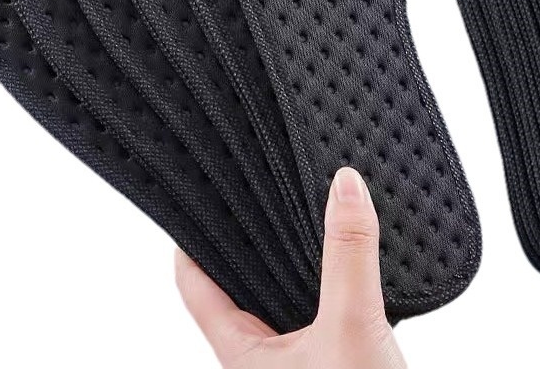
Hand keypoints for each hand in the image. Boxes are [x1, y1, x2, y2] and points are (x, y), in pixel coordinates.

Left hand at [175, 167, 406, 367]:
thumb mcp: (351, 329)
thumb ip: (348, 256)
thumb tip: (344, 188)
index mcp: (245, 355)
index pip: (195, 288)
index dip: (188, 244)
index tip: (190, 205)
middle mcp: (266, 359)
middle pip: (236, 291)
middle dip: (245, 246)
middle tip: (251, 197)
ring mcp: (299, 363)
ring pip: (280, 302)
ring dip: (290, 264)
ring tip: (300, 220)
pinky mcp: (333, 363)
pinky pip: (319, 312)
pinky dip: (326, 283)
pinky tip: (345, 266)